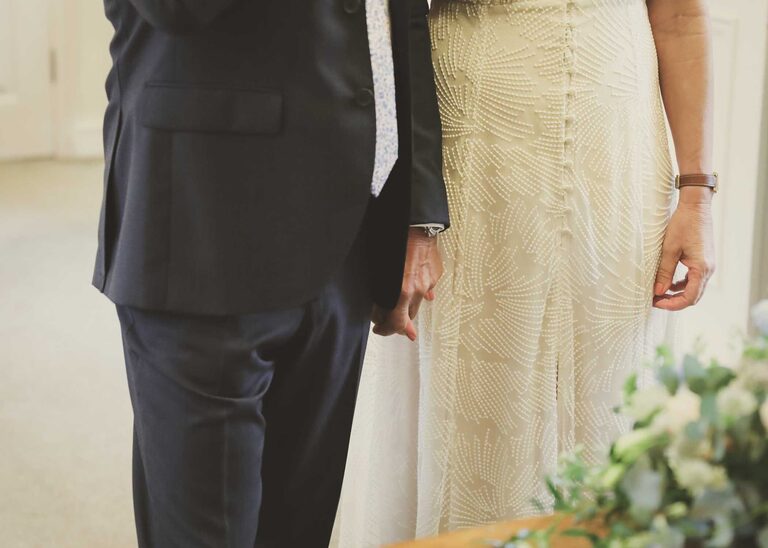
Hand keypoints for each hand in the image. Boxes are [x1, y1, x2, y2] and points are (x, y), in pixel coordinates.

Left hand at [372, 228, 443, 339]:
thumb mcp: (381, 271)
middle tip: (385, 317)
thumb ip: (382, 294)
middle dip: (397, 319)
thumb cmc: (394, 243)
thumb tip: (382, 310)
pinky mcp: (436, 273)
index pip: (398, 323)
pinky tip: (413, 288)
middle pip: (409, 316)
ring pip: (418, 303)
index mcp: (403, 291)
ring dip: (407, 305)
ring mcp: (429, 282)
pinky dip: (418, 290)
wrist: (416, 224)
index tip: (379, 328)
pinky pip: (427, 288)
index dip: (386, 329)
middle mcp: (419, 290)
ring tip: (398, 302)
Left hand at [653, 188, 715, 310]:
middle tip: (655, 299)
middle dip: (674, 301)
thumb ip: (664, 272)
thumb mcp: (669, 249)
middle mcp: (708, 269)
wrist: (696, 207)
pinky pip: (694, 279)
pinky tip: (669, 282)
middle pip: (693, 296)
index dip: (672, 304)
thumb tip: (658, 291)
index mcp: (702, 268)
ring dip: (677, 293)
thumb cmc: (683, 224)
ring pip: (694, 288)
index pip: (690, 297)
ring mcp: (708, 265)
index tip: (656, 302)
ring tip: (659, 292)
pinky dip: (682, 284)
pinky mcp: (704, 261)